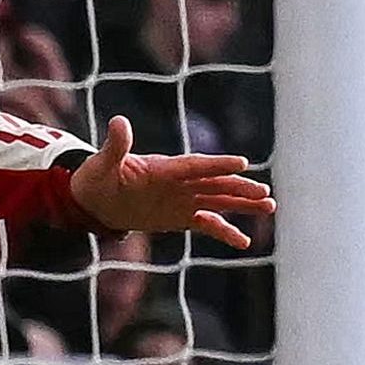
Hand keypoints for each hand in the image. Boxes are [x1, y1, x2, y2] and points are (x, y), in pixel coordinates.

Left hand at [66, 113, 271, 247]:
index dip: (217, 164)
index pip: (195, 166)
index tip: (241, 163)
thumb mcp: (102, 164)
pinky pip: (207, 224)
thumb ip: (116, 146)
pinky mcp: (181, 217)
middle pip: (215, 183)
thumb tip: (119, 122)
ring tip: (269, 206)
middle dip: (240, 188)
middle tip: (265, 193)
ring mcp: (182, 199)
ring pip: (218, 201)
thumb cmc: (97, 179)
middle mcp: (179, 182)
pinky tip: (244, 242)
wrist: (95, 200)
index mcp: (164, 168)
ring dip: (242, 204)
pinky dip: (224, 232)